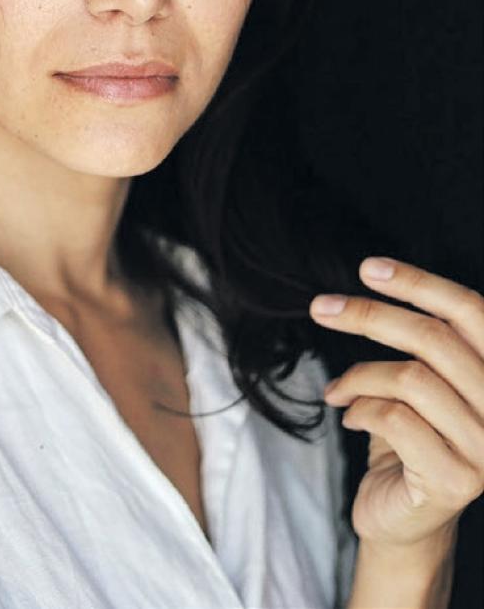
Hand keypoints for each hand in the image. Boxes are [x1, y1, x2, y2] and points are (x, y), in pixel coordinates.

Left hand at [309, 256, 483, 549]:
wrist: (403, 521)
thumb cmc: (408, 439)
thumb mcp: (418, 381)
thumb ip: (419, 341)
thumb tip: (373, 278)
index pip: (471, 312)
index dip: (420, 282)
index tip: (367, 267)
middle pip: (434, 339)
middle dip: (369, 315)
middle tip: (320, 307)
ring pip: (410, 378)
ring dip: (357, 376)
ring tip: (337, 390)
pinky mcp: (455, 481)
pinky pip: (395, 420)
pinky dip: (359, 409)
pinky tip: (348, 417)